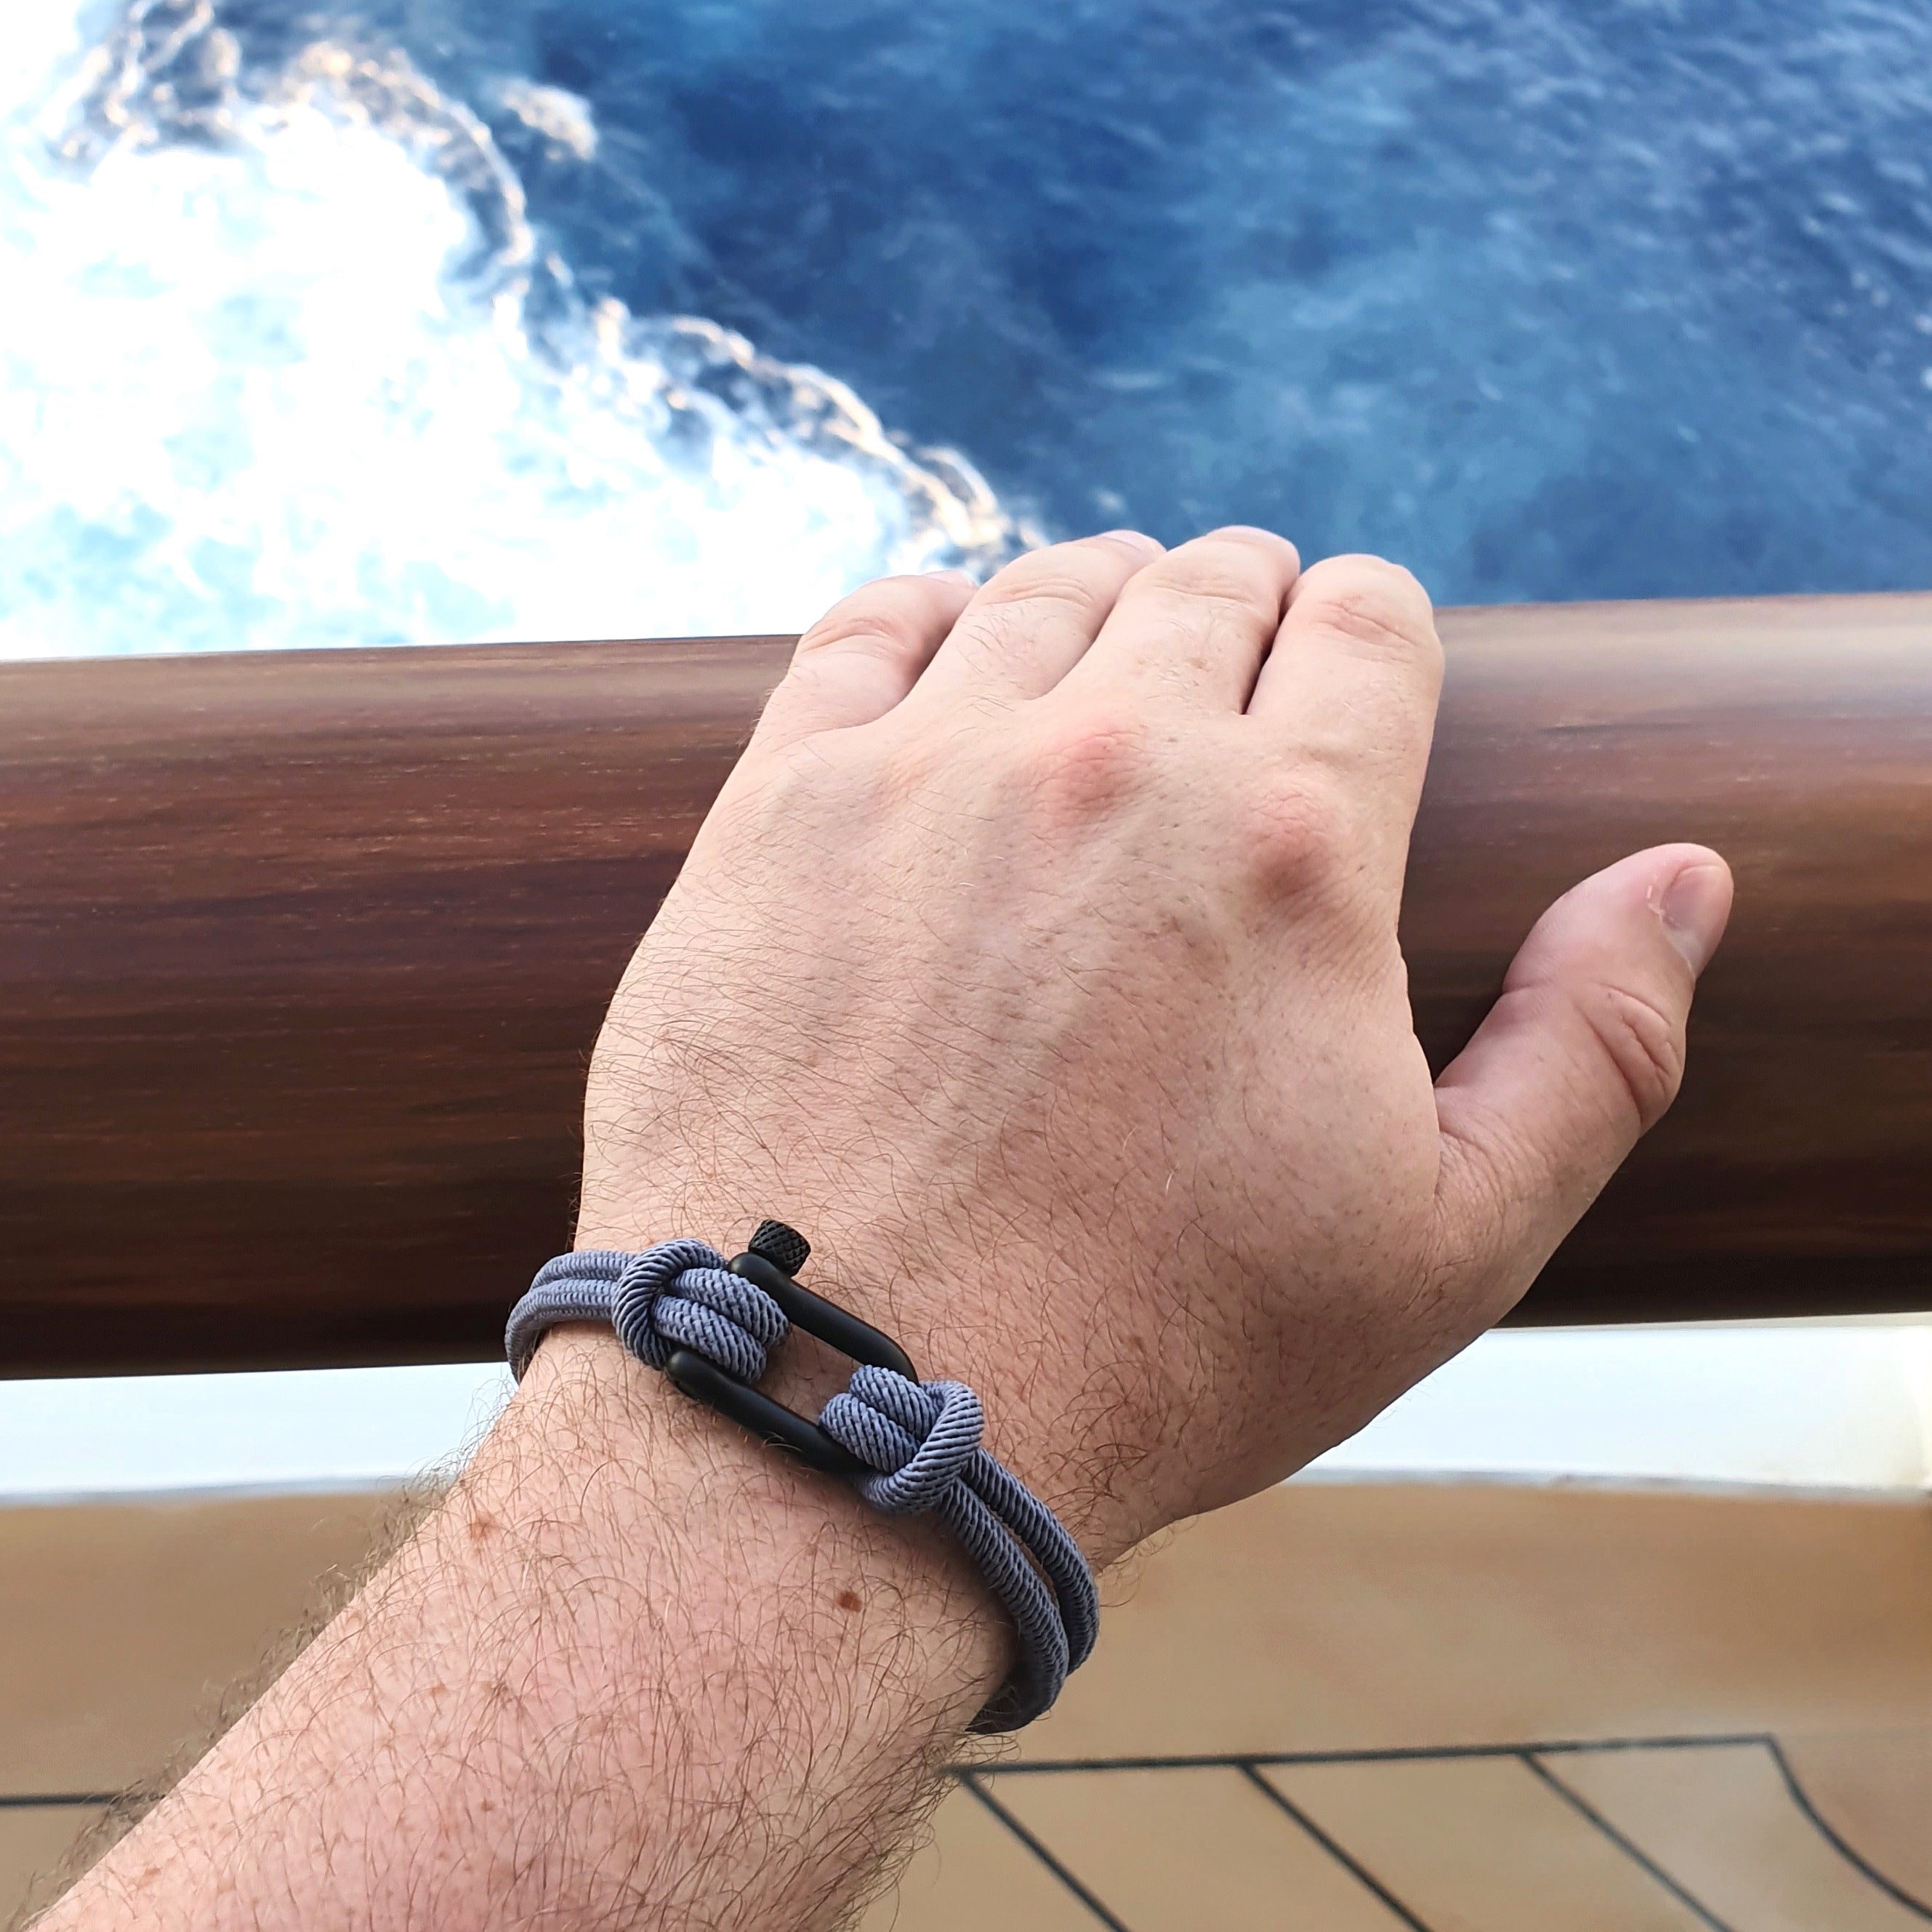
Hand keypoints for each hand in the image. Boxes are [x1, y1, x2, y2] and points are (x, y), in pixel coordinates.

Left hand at [578, 528, 1730, 1563]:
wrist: (849, 1404)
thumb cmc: (1158, 1346)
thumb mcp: (1447, 1241)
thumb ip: (1594, 1043)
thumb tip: (1677, 877)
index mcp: (1290, 841)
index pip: (1370, 622)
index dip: (1377, 634)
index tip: (1356, 677)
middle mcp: (1115, 761)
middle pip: (1213, 583)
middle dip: (1253, 609)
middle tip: (1240, 672)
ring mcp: (933, 766)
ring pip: (1050, 585)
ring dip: (1105, 599)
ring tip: (1110, 656)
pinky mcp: (781, 803)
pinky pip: (872, 624)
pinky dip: (933, 614)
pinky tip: (951, 655)